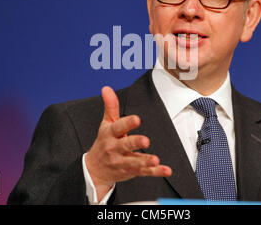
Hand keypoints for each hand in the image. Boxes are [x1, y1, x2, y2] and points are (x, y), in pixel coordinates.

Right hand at [85, 86, 171, 200]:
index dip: (127, 123)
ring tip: (155, 159)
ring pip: (134, 162)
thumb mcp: (106, 124)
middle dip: (135, 143)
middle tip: (146, 140)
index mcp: (110, 134)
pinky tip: (165, 170)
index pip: (118, 127)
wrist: (94, 170)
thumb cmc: (104, 142)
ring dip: (145, 161)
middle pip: (125, 145)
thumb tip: (106, 88)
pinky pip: (144, 172)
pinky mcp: (131, 171)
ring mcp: (123, 161)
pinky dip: (155, 172)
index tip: (137, 119)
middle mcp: (115, 148)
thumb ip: (110, 106)